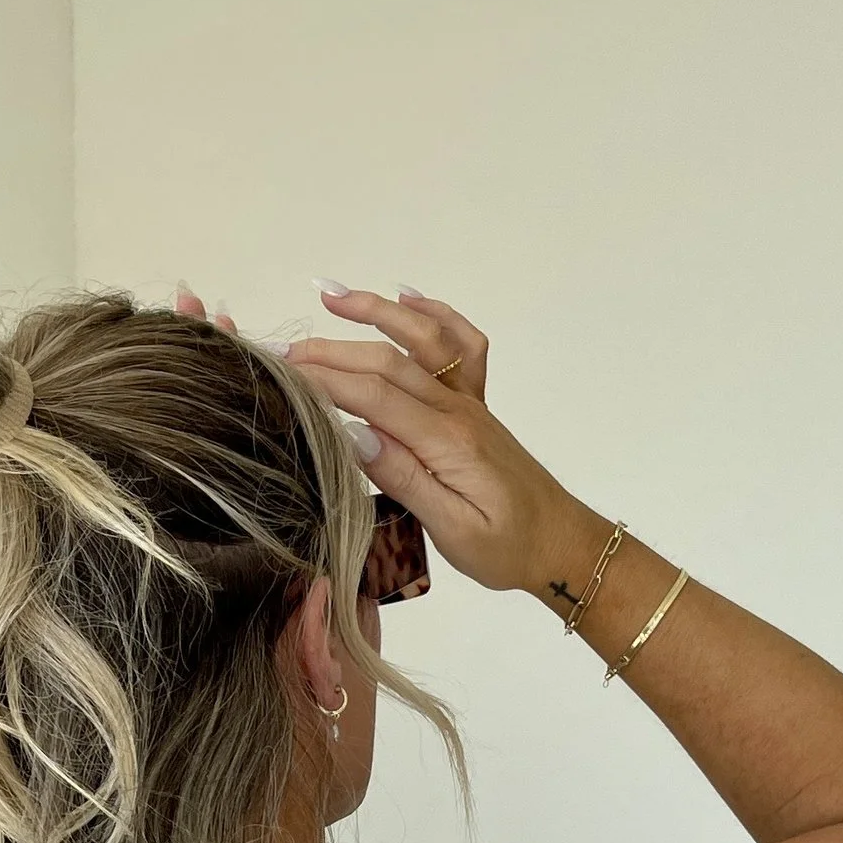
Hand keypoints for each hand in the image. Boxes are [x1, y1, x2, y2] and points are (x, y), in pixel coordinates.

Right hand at [277, 287, 600, 597]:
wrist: (561, 543)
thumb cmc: (508, 548)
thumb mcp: (453, 530)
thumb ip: (405, 479)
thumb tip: (355, 436)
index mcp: (447, 442)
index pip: (374, 397)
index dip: (324, 380)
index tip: (281, 373)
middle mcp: (458, 410)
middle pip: (387, 362)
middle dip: (331, 350)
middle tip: (282, 352)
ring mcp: (469, 403)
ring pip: (421, 340)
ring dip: (376, 312)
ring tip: (330, 294)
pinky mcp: (476, 406)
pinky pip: (461, 346)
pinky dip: (434, 314)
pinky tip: (406, 298)